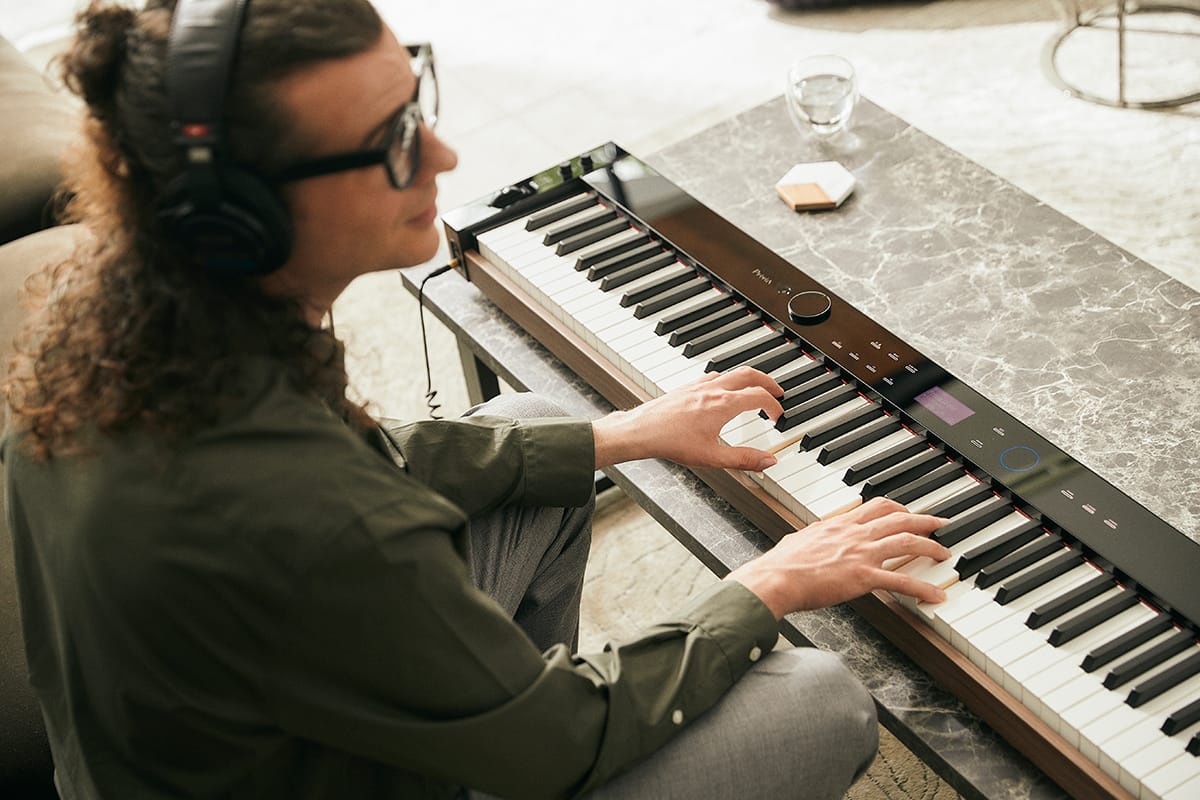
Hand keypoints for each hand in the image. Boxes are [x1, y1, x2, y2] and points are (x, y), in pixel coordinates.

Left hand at [592, 367, 784, 470]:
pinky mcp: (687, 387)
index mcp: (724, 404)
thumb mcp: (713, 457)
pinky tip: (722, 391)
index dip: (774, 405)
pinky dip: (728, 380)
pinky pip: (714, 375)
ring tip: (753, 390)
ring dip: (748, 379)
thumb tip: (768, 461)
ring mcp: (699, 385)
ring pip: (731, 372)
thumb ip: (744, 459)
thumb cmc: (672, 442)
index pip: (760, 396)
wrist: (641, 430)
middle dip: (768, 382)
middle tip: (777, 391)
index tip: (778, 415)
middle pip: (749, 374)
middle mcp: (714, 389)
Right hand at [726, 498, 951, 618]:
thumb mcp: (800, 540)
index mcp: (839, 524)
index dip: (898, 508)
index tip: (909, 513)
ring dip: (930, 547)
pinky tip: (936, 594)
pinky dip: (923, 588)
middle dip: (924, 520)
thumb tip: (811, 540)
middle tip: (941, 524)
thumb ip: (814, 537)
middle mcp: (854, 534)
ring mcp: (861, 554)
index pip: (876, 507)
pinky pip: (901, 581)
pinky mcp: (864, 577)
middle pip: (899, 519)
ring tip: (944, 554)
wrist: (777, 577)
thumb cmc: (782, 564)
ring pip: (906, 543)